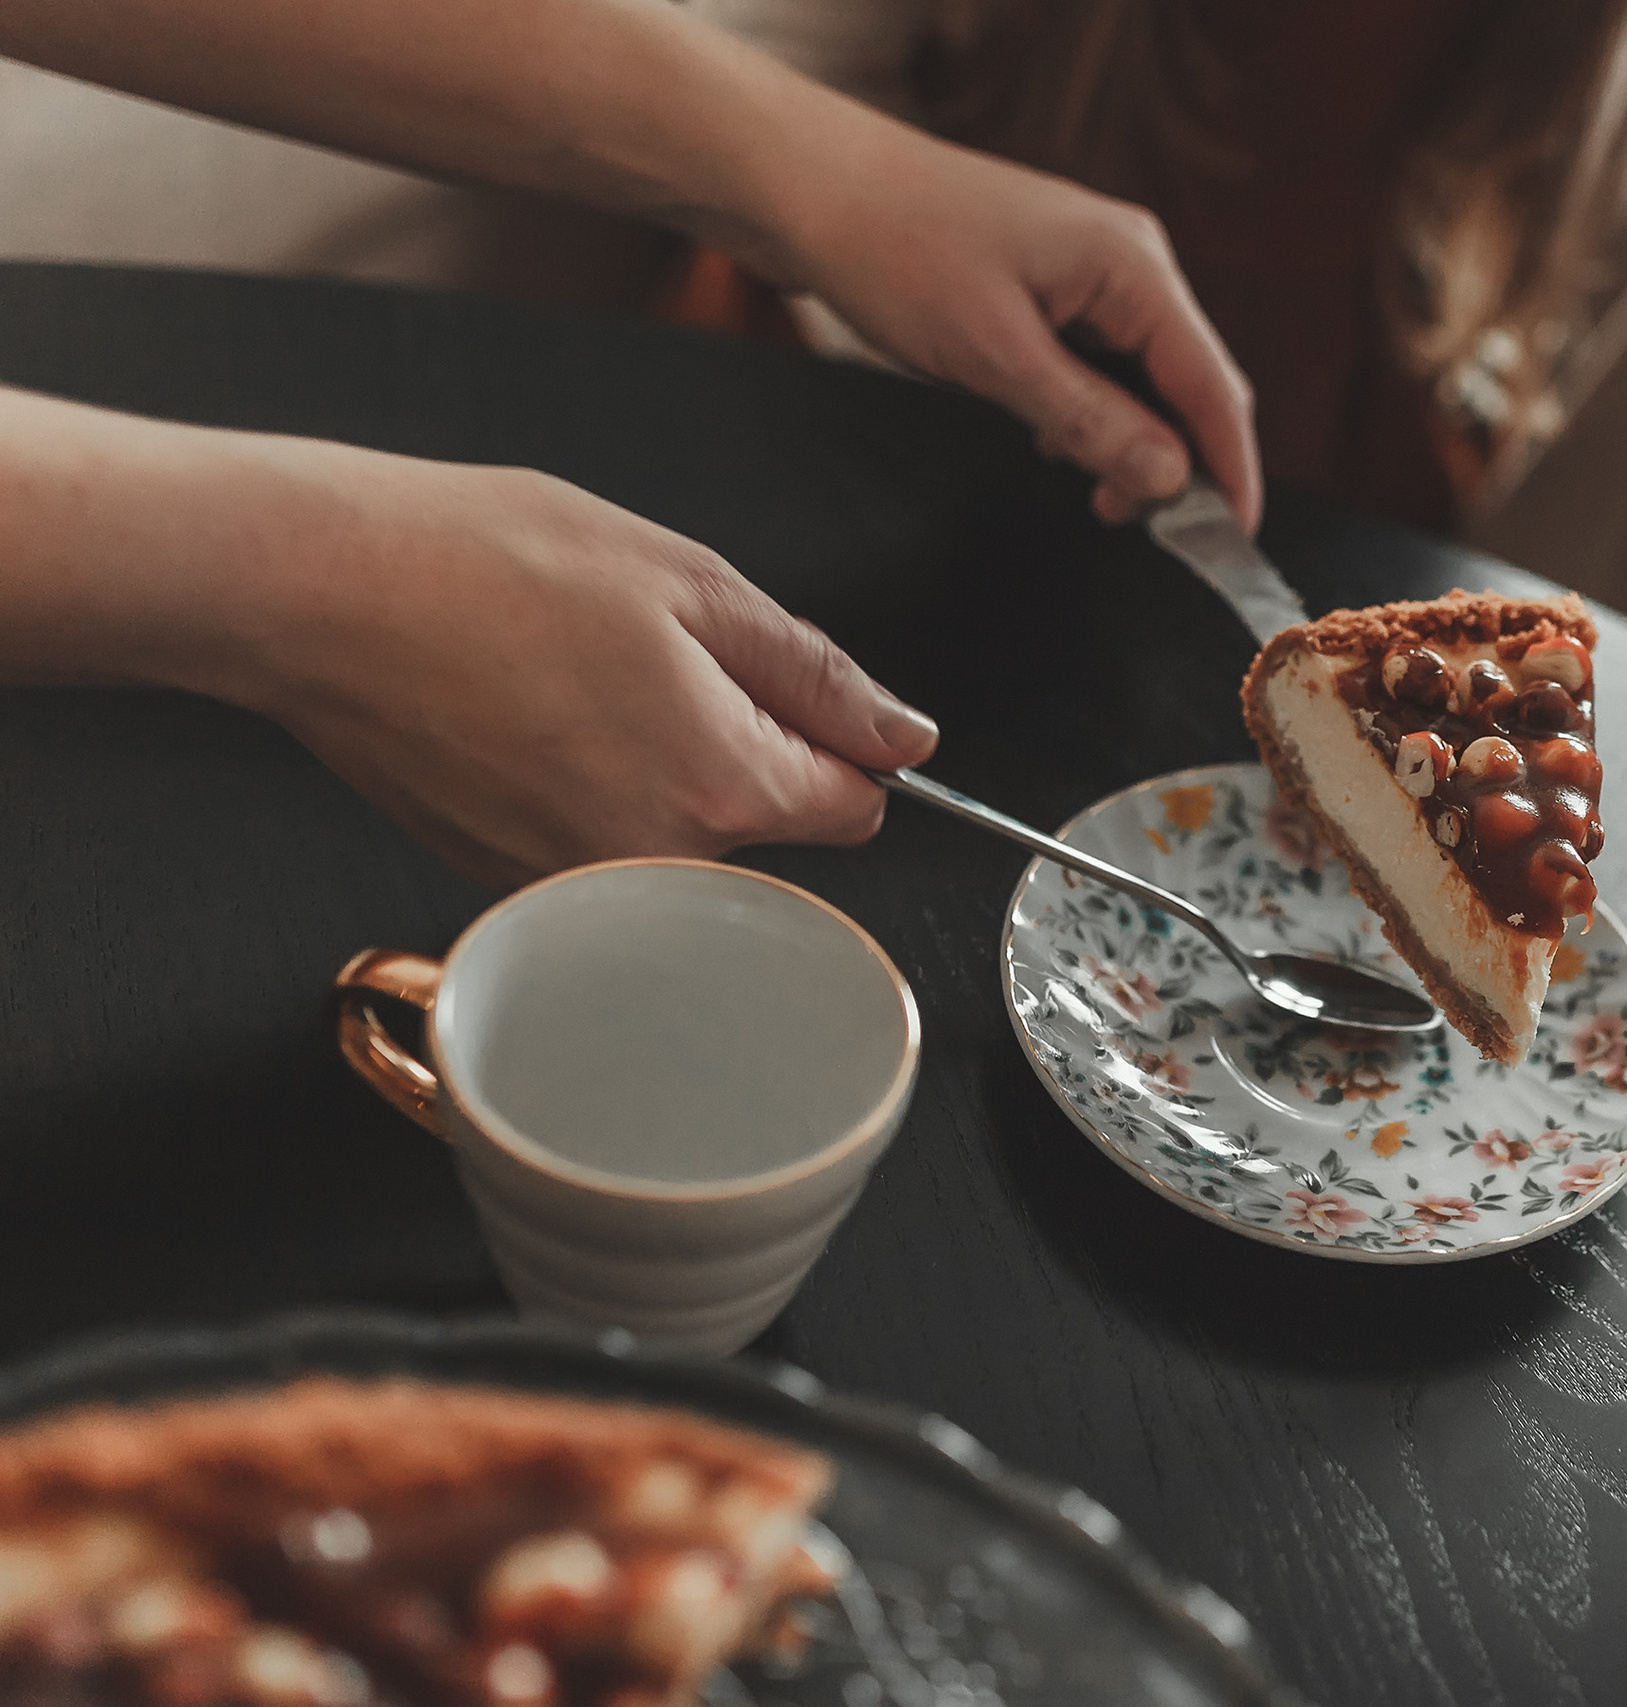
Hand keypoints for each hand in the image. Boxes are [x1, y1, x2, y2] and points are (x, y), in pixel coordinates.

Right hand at [231, 453, 936, 888]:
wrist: (319, 591)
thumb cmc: (488, 566)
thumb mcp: (694, 586)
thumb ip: (817, 676)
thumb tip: (906, 738)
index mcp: (723, 792)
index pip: (857, 806)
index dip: (837, 740)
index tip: (782, 688)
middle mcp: (655, 871)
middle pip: (766, 828)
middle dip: (740, 751)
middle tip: (650, 660)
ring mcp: (573, 890)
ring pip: (679, 841)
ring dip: (658, 771)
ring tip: (575, 683)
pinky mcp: (504, 886)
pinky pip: (597, 849)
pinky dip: (584, 792)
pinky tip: (526, 719)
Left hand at [765, 108, 1262, 530]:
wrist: (814, 188)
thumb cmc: (896, 250)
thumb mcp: (996, 355)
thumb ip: (1091, 421)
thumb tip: (1169, 477)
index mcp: (1131, 266)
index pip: (1213, 384)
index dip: (1231, 468)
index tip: (1233, 538)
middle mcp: (1128, 262)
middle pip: (1190, 383)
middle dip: (1178, 463)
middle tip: (1139, 527)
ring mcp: (1093, 271)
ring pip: (1146, 379)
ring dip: (1131, 443)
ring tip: (1094, 497)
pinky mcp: (1057, 286)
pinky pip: (1104, 363)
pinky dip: (1095, 415)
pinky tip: (1056, 443)